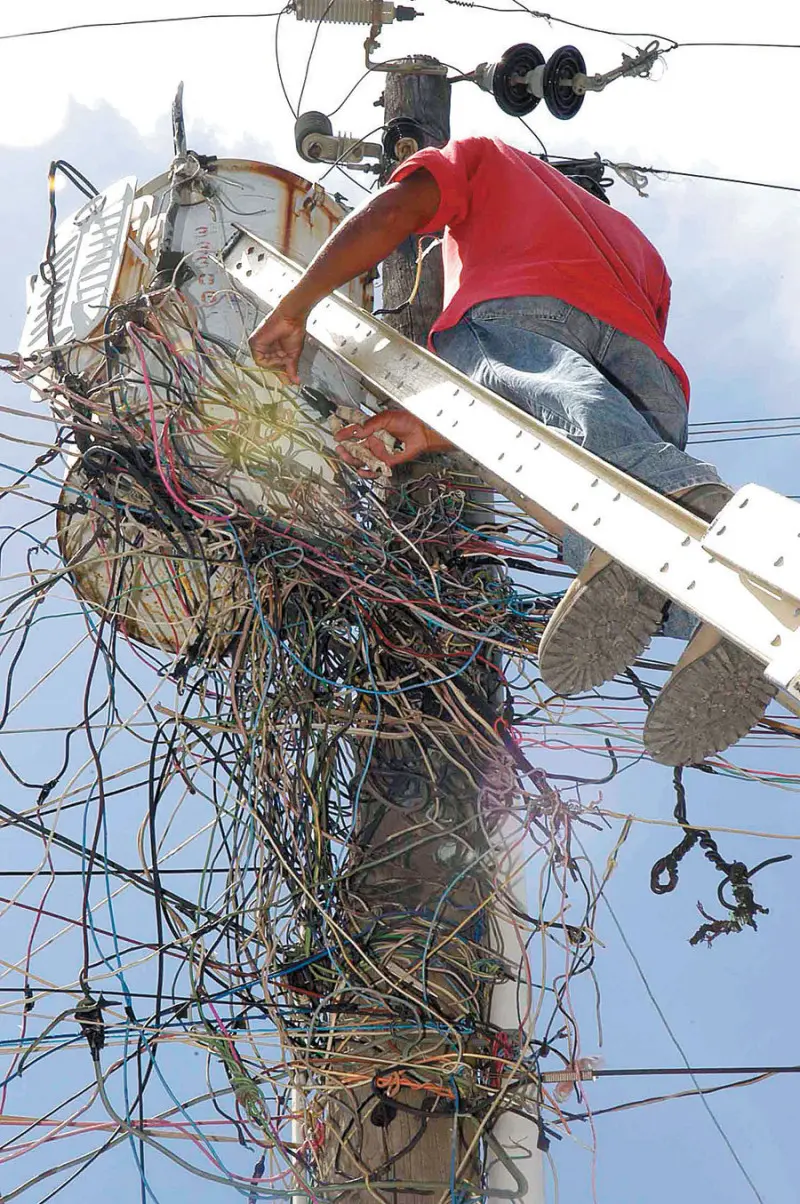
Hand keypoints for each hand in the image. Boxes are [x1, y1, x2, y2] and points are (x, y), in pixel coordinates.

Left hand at [249, 306, 307, 383]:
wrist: (292, 319)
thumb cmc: (294, 331)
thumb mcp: (293, 355)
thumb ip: (291, 369)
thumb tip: (295, 381)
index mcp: (272, 348)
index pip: (272, 365)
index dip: (280, 371)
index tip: (287, 377)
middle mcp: (264, 347)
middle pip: (267, 365)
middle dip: (278, 367)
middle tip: (286, 363)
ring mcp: (258, 345)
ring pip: (263, 364)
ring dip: (275, 362)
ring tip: (283, 353)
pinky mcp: (254, 343)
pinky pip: (260, 360)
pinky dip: (270, 360)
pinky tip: (277, 354)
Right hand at [334, 409, 453, 472]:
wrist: (421, 432)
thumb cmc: (407, 421)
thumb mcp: (386, 418)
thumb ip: (371, 424)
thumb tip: (359, 430)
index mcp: (372, 429)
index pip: (354, 432)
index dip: (345, 433)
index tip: (337, 435)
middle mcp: (374, 441)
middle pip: (355, 448)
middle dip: (346, 449)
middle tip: (340, 448)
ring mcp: (379, 452)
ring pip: (362, 459)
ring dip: (353, 459)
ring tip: (347, 457)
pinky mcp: (386, 462)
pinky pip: (374, 469)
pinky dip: (367, 472)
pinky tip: (362, 470)